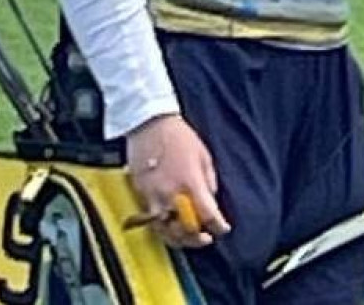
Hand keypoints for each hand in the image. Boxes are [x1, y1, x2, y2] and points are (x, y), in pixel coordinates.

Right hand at [126, 114, 230, 247]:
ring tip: (187, 239)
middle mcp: (171, 194)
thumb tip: (210, 200)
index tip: (223, 229)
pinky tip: (169, 227)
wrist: (149, 124)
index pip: (207, 215)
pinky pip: (151, 220)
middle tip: (206, 238)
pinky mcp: (141, 194)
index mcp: (191, 183)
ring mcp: (153, 196)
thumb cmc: (179, 136)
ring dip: (178, 239)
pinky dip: (162, 228)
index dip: (218, 226)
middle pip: (184, 229)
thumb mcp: (204, 156)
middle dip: (197, 238)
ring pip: (165, 230)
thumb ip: (208, 181)